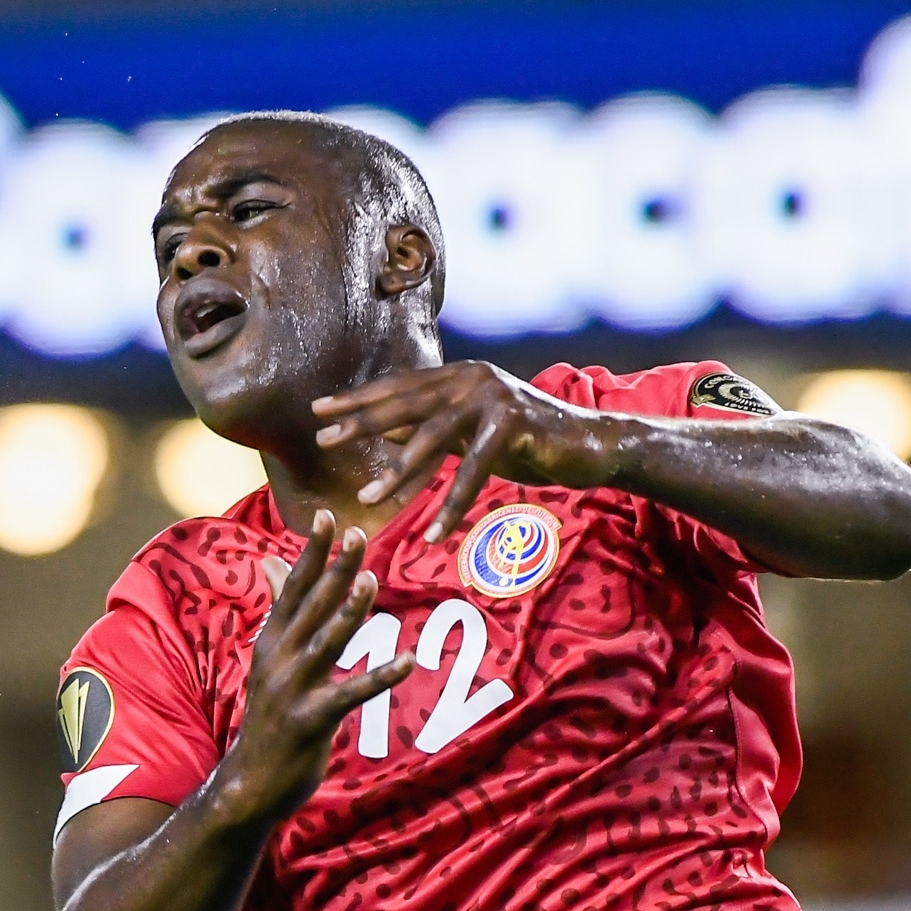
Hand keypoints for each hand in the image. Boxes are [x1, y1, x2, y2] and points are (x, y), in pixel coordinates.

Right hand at [211, 511, 377, 826]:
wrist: (251, 782)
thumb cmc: (270, 717)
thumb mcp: (270, 658)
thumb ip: (279, 610)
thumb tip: (270, 562)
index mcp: (271, 641)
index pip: (292, 587)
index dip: (312, 552)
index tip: (328, 516)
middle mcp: (278, 659)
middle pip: (311, 606)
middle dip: (335, 569)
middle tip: (358, 535)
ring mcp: (293, 689)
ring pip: (326, 641)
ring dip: (350, 611)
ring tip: (372, 580)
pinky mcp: (311, 720)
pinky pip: (351, 693)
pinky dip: (380, 676)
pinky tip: (409, 661)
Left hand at [315, 362, 625, 540]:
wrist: (591, 445)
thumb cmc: (531, 442)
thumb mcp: (472, 435)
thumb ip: (433, 431)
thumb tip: (386, 435)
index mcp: (459, 376)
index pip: (398, 386)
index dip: (358, 399)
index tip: (319, 410)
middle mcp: (472, 378)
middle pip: (405, 403)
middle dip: (361, 424)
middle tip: (323, 440)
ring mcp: (494, 398)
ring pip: (434, 438)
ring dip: (398, 474)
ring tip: (367, 501)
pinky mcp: (514, 425)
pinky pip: (473, 471)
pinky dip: (453, 504)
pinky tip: (436, 533)